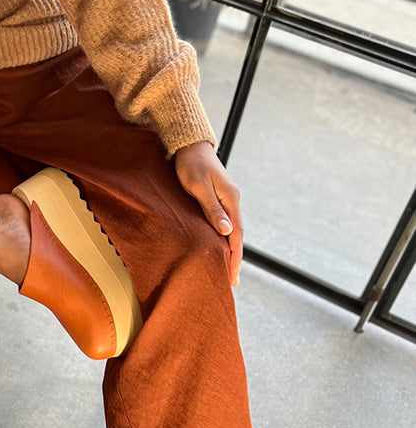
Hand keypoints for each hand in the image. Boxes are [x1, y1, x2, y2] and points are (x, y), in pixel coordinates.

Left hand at [173, 141, 242, 287]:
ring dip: (229, 251)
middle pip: (236, 236)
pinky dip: (223, 239)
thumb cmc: (191, 164)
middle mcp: (232, 201)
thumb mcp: (199, 186)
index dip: (235, 257)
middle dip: (234, 259)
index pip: (236, 235)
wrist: (189, 145)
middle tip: (231, 282)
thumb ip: (212, 209)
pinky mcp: (218, 199)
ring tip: (226, 270)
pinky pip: (223, 224)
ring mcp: (226, 200)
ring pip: (230, 231)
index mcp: (230, 200)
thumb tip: (227, 231)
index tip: (232, 276)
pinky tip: (219, 247)